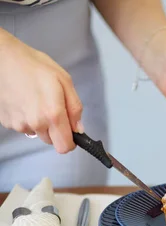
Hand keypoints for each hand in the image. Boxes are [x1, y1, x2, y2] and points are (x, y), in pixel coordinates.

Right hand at [0, 29, 82, 152]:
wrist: (1, 59)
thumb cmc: (32, 65)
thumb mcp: (63, 80)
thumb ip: (75, 107)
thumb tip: (78, 128)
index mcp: (53, 114)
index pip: (65, 147)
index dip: (70, 141)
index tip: (69, 132)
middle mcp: (36, 123)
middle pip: (52, 142)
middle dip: (56, 130)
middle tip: (51, 108)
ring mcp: (20, 125)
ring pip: (38, 134)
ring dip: (40, 124)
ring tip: (35, 101)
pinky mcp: (8, 123)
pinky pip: (24, 127)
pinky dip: (26, 118)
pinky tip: (23, 101)